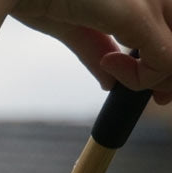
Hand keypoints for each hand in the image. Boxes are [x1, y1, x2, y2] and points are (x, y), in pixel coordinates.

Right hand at [13, 1, 171, 100]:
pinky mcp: (139, 14)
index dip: (170, 64)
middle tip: (158, 97)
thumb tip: (110, 80)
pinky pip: (163, 60)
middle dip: (170, 75)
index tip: (157, 88)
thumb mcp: (73, 23)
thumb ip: (96, 49)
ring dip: (157, 78)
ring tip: (123, 80)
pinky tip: (109, 66)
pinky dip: (140, 79)